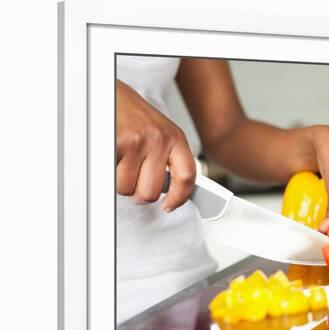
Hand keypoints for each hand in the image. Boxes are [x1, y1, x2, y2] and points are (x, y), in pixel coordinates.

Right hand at [116, 80, 195, 211]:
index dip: (179, 197)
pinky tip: (111, 158)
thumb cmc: (132, 114)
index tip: (169, 206)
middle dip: (139, 193)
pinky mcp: (118, 144)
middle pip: (152, 191)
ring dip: (121, 183)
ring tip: (120, 163)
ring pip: (129, 188)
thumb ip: (166, 158)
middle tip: (133, 181)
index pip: (187, 177)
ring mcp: (139, 142)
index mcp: (175, 138)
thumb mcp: (159, 132)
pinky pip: (112, 178)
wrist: (109, 91)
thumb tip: (170, 191)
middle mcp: (160, 139)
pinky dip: (108, 174)